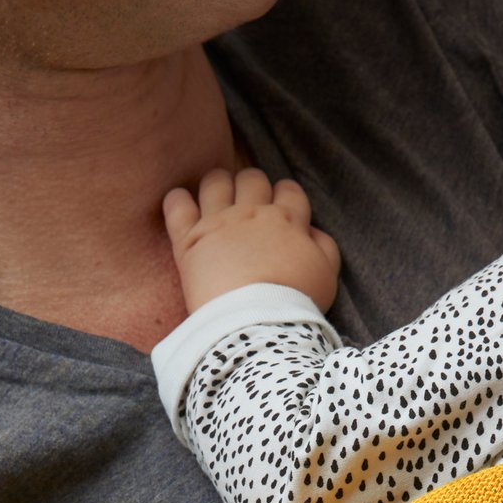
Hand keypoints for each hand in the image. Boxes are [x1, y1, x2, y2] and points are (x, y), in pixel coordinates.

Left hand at [163, 166, 340, 315]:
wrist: (256, 323)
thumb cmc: (295, 306)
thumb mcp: (326, 277)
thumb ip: (324, 247)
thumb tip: (311, 230)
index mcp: (286, 220)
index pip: (288, 190)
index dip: (284, 197)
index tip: (279, 212)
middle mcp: (252, 213)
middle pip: (252, 178)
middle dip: (250, 186)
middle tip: (246, 207)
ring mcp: (218, 222)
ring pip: (215, 181)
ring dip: (216, 186)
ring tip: (214, 202)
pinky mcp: (189, 239)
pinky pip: (176, 203)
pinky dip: (177, 201)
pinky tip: (181, 208)